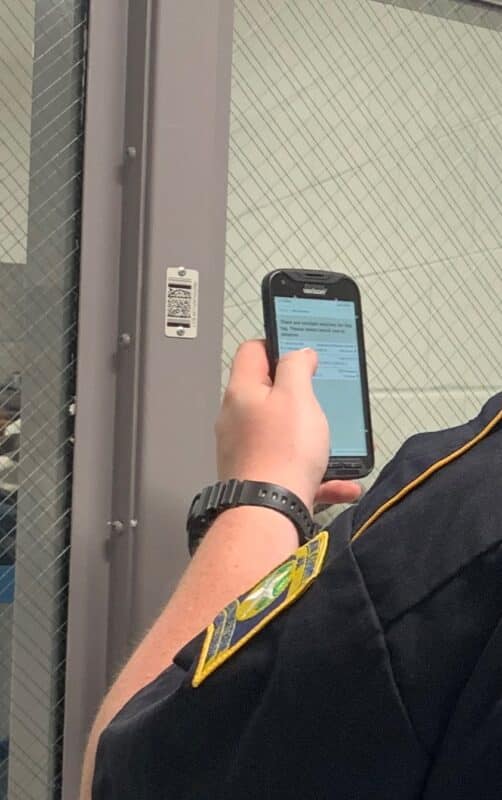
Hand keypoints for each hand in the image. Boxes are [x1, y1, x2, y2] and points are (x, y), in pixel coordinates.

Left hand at [215, 341, 361, 511]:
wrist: (268, 513)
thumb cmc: (280, 455)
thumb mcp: (297, 395)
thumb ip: (297, 366)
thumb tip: (299, 353)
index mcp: (243, 392)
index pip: (252, 351)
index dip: (277, 345)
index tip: (299, 353)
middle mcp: (237, 420)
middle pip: (267, 394)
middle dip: (298, 396)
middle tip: (319, 396)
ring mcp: (246, 450)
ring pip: (282, 435)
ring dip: (312, 438)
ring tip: (333, 442)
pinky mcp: (259, 478)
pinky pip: (292, 469)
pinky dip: (317, 473)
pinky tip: (341, 482)